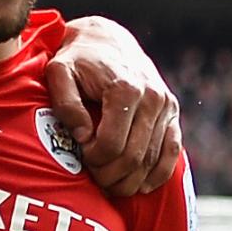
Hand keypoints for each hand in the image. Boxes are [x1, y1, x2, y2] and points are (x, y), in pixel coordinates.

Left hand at [47, 18, 179, 195]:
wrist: (105, 42)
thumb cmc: (76, 60)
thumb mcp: (58, 73)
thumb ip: (66, 104)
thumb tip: (83, 136)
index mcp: (125, 89)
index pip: (112, 143)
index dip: (95, 160)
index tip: (81, 158)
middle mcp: (152, 97)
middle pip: (134, 155)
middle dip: (112, 176)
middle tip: (94, 182)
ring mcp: (166, 106)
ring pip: (154, 159)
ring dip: (133, 181)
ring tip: (111, 188)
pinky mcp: (173, 112)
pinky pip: (173, 151)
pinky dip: (159, 174)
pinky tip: (141, 186)